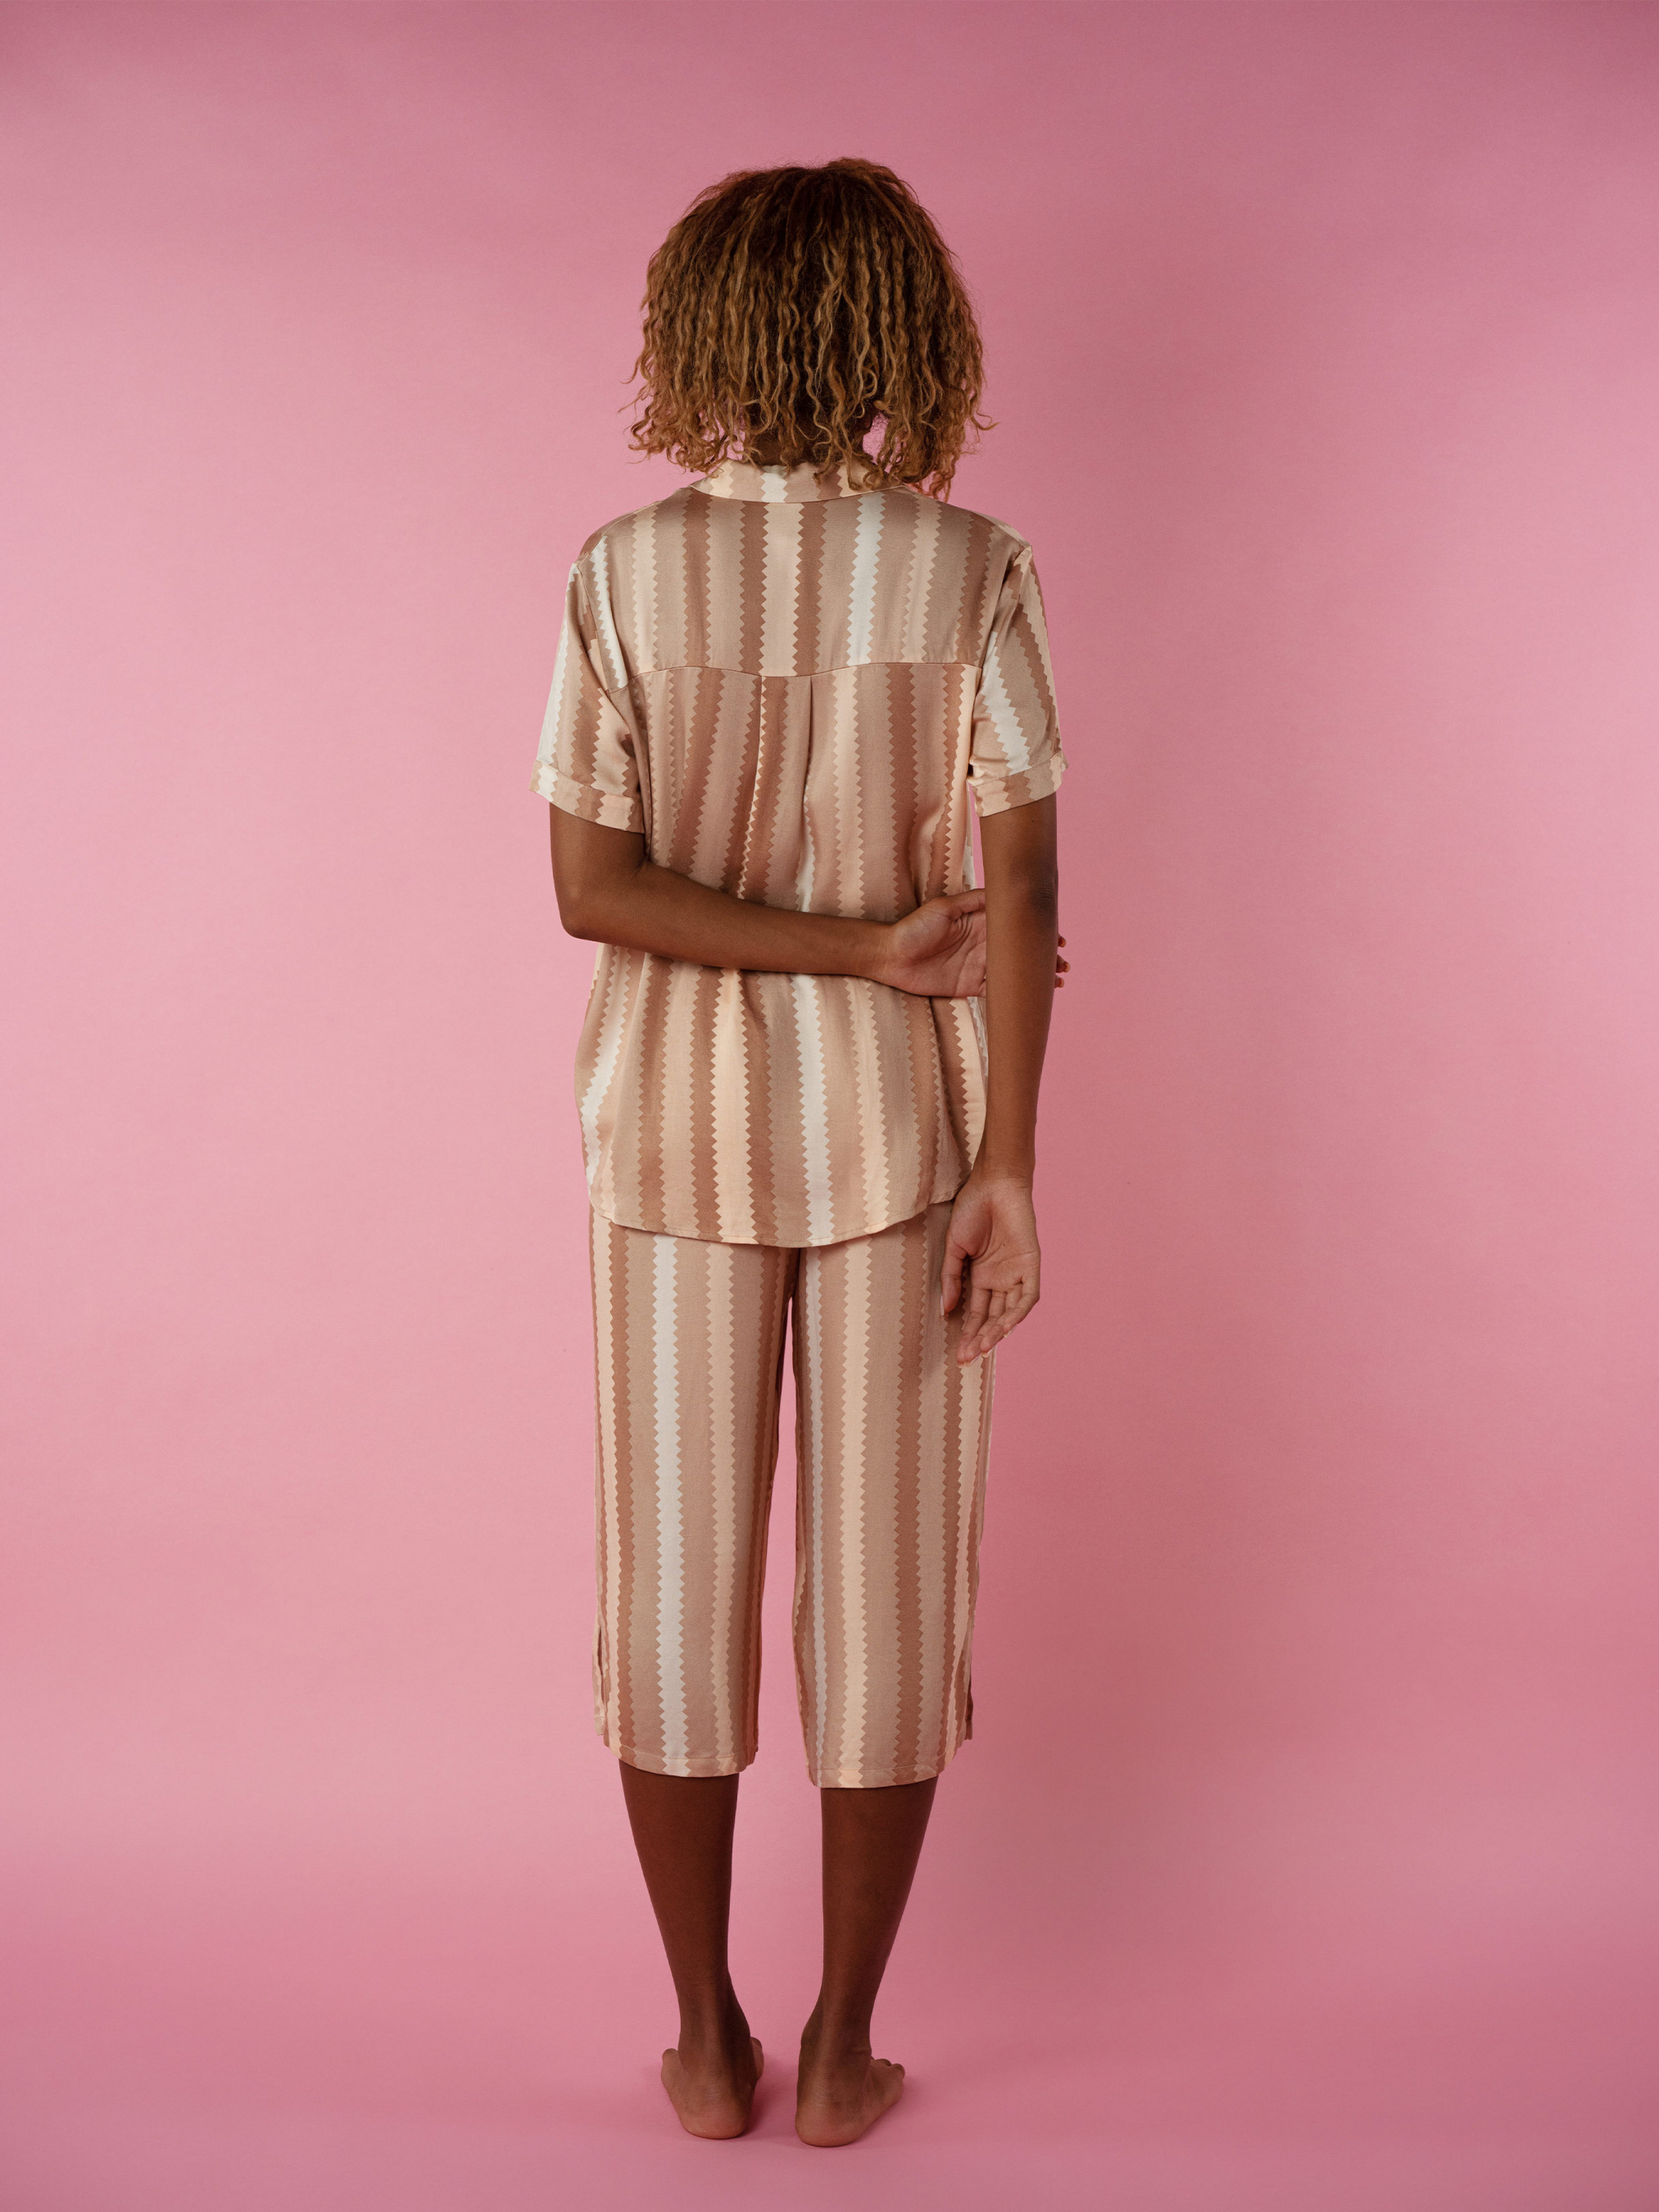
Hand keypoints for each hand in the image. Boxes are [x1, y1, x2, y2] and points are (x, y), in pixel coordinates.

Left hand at [874, 900, 1071, 999]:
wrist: (891, 956)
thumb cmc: (915, 927)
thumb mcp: (945, 907)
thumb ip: (975, 900)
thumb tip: (1004, 891)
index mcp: (982, 921)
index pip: (1016, 926)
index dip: (1037, 931)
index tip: (1057, 937)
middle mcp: (985, 943)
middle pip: (1021, 950)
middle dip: (1044, 956)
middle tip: (1062, 963)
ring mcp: (979, 965)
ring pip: (1015, 971)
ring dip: (1036, 975)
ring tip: (1058, 979)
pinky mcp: (971, 985)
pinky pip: (998, 990)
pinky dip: (1017, 993)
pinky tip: (1033, 995)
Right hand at [940, 1172, 1040, 1363]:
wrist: (993, 1184)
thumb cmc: (971, 1210)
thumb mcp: (954, 1248)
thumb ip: (951, 1279)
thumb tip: (946, 1311)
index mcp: (981, 1276)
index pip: (976, 1312)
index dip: (968, 1332)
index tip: (957, 1353)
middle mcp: (1000, 1278)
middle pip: (992, 1317)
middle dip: (980, 1338)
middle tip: (967, 1357)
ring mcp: (1016, 1273)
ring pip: (1010, 1312)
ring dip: (997, 1331)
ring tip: (982, 1347)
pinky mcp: (1031, 1265)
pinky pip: (1027, 1296)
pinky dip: (1017, 1312)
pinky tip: (1005, 1328)